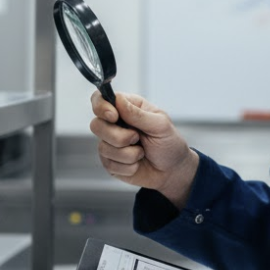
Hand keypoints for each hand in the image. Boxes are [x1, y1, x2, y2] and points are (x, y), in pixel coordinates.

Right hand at [88, 91, 199, 207]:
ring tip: (142, 152)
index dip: (101, 106)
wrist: (173, 170)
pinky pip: (110, 164)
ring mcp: (110, 143)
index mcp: (127, 107)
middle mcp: (115, 124)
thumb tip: (118, 100)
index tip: (113, 116)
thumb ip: (138, 114)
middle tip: (137, 138)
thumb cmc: (169, 143)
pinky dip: (128, 166)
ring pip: (103, 147)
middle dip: (119, 136)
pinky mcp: (110, 162)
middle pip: (96, 125)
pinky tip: (138, 164)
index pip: (100, 99)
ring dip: (128, 154)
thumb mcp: (160, 125)